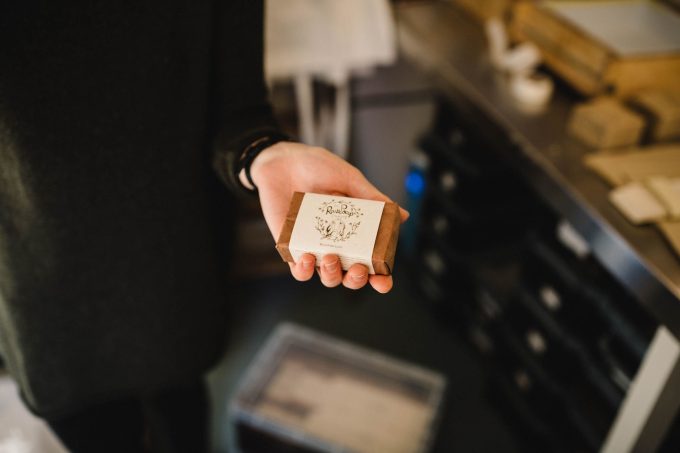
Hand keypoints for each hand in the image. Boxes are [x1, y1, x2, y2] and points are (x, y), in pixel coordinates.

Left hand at [246, 141, 408, 292]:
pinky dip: (304, 271)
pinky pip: (299, 270)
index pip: (372, 262)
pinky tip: (308, 258)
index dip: (380, 277)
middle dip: (357, 280)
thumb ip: (373, 199)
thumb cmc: (319, 167)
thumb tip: (403, 216)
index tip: (384, 282)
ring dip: (333, 275)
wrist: (284, 159)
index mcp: (356, 231)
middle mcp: (338, 244)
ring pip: (328, 277)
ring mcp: (314, 248)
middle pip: (351, 276)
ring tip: (331, 258)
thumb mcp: (350, 180)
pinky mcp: (292, 248)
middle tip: (358, 268)